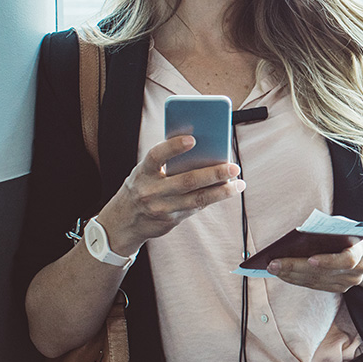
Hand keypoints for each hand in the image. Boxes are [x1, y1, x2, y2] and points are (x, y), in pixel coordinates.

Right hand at [99, 136, 243, 254]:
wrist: (122, 222)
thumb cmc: (141, 187)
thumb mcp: (145, 172)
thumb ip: (167, 162)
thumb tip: (204, 148)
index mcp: (143, 172)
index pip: (156, 156)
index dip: (173, 147)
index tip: (192, 139)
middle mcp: (151, 191)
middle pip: (186, 180)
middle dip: (213, 173)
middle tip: (233, 166)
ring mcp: (161, 208)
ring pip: (197, 199)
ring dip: (222, 191)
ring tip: (239, 184)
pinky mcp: (171, 220)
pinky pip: (196, 207)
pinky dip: (213, 198)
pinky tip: (228, 191)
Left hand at [267, 239, 362, 292]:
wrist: (362, 246)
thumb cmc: (346, 230)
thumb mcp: (340, 225)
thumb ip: (326, 230)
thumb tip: (299, 234)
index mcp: (360, 251)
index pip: (347, 260)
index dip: (328, 261)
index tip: (310, 260)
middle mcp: (357, 272)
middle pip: (323, 273)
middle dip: (295, 267)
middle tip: (274, 264)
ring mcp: (348, 283)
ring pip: (315, 281)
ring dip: (291, 275)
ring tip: (273, 268)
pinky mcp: (338, 288)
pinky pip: (314, 285)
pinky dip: (297, 279)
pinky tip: (283, 273)